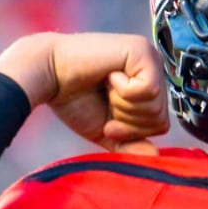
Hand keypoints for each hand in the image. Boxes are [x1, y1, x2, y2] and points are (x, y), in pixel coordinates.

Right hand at [0, 32, 169, 154]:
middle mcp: (154, 68)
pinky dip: (123, 92)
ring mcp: (150, 57)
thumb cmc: (73, 100)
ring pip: (156, 105)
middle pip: (160, 117)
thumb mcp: (106, 130)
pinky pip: (149, 89)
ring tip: (105, 87)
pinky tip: (109, 75)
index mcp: (148, 84)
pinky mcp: (142, 50)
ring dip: (123, 105)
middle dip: (127, 120)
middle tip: (105, 100)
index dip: (132, 132)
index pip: (160, 124)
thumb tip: (154, 158)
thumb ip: (130, 144)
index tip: (108, 123)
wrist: (46, 75)